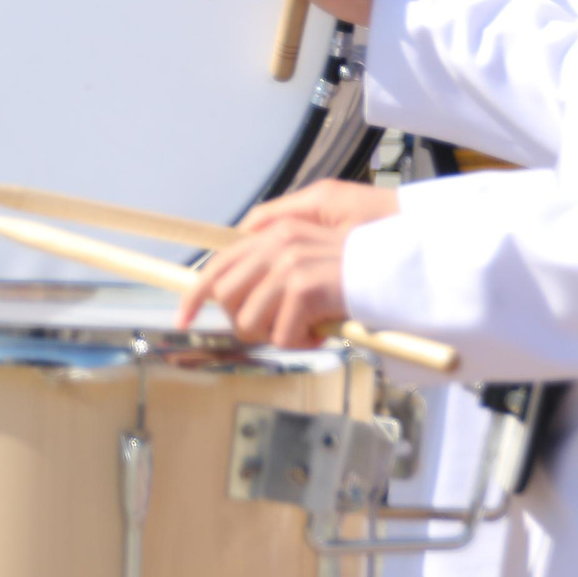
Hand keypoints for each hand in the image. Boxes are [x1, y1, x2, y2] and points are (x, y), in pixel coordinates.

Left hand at [178, 183, 400, 347]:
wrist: (395, 269)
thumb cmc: (354, 270)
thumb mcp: (306, 254)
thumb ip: (271, 264)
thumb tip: (234, 296)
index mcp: (273, 234)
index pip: (217, 266)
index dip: (194, 296)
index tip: (182, 319)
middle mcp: (275, 245)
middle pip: (226, 300)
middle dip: (247, 323)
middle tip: (279, 326)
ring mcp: (288, 266)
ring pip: (250, 323)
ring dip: (278, 335)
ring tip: (306, 326)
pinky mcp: (304, 288)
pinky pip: (282, 337)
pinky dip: (302, 342)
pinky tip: (322, 330)